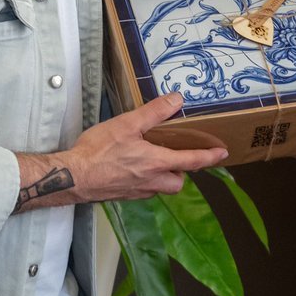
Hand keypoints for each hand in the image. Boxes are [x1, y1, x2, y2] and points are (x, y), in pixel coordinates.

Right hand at [15, 92, 226, 210]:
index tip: (223, 153)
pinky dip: (145, 180)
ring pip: (161, 188)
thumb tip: (177, 100)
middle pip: (177, 182)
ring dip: (163, 176)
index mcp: (156, 163)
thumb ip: (154, 112)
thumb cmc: (98, 151)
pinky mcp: (123, 196)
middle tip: (176, 156)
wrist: (72, 177)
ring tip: (153, 159)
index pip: (191, 161)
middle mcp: (151, 181)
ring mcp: (137, 192)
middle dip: (182, 172)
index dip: (209, 157)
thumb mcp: (127, 124)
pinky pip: (143, 190)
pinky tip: (132, 168)